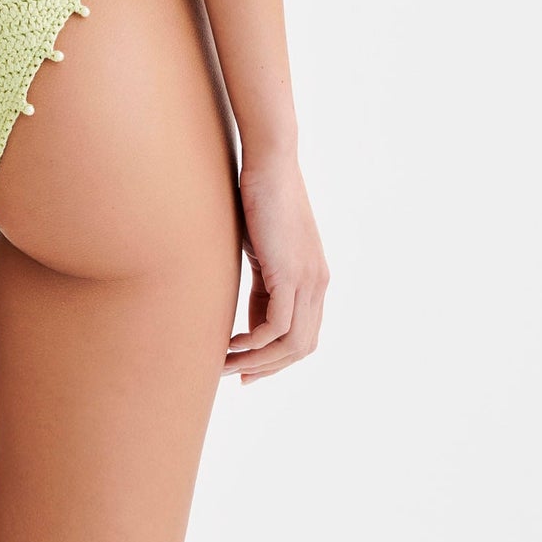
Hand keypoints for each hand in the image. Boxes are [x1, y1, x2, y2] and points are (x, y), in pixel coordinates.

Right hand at [225, 151, 327, 381]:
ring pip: (291, 343)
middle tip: (234, 376)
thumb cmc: (260, 199)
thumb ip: (264, 283)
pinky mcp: (291, 275)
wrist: (270, 165)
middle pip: (301, 348)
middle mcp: (318, 284)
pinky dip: (254, 343)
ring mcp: (308, 281)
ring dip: (256, 361)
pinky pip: (277, 327)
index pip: (302, 336)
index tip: (244, 369)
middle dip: (267, 368)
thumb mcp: (263, 251)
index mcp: (314, 280)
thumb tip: (250, 314)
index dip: (275, 360)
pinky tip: (229, 344)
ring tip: (224, 364)